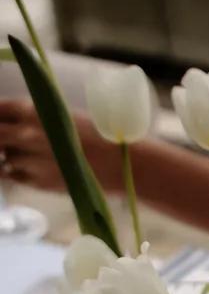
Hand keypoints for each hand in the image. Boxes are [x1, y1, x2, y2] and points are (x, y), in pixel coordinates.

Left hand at [0, 98, 117, 190]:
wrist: (113, 163)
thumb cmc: (92, 134)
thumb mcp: (59, 112)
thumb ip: (33, 115)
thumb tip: (14, 118)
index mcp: (31, 112)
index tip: (2, 120)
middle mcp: (25, 135)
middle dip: (0, 137)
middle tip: (6, 139)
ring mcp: (30, 161)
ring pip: (4, 157)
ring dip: (8, 153)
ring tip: (24, 152)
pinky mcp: (37, 182)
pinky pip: (14, 175)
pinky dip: (15, 170)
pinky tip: (28, 166)